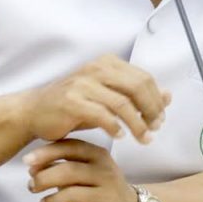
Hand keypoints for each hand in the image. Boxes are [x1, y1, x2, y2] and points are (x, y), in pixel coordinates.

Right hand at [24, 54, 170, 143]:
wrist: (35, 111)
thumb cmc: (73, 105)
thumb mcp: (107, 97)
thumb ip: (136, 96)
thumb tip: (168, 96)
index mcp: (106, 63)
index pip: (143, 77)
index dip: (156, 99)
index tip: (160, 119)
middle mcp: (95, 68)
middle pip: (136, 87)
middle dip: (151, 110)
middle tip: (155, 129)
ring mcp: (82, 83)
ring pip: (122, 103)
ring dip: (137, 124)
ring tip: (143, 139)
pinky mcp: (72, 101)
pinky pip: (102, 115)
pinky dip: (115, 127)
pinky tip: (120, 136)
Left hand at [25, 139, 139, 201]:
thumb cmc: (101, 185)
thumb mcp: (89, 167)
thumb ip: (64, 162)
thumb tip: (32, 165)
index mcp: (99, 155)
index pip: (70, 147)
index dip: (46, 153)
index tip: (27, 162)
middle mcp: (106, 173)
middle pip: (68, 171)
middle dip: (44, 178)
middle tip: (31, 186)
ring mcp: (109, 196)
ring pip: (71, 195)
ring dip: (50, 201)